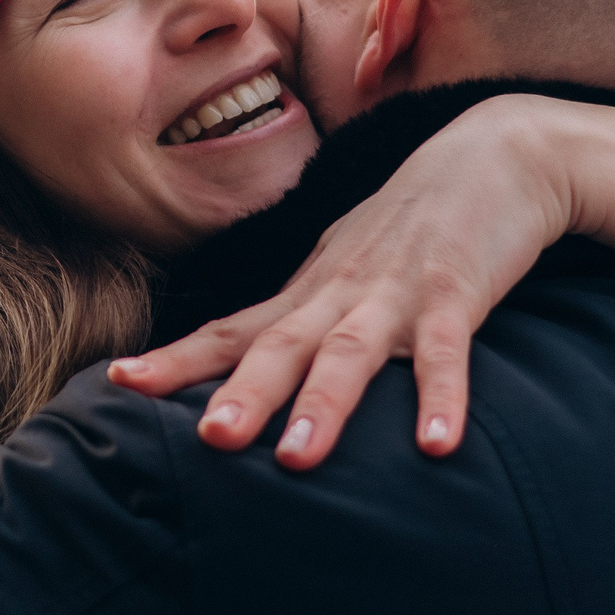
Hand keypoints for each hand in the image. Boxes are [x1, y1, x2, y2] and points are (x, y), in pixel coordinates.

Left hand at [108, 97, 614, 469]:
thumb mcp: (347, 273)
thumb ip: (306, 325)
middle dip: (243, 393)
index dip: (177, 358)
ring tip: (296, 462)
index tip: (118, 382)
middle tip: (208, 440)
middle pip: (281, 345)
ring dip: (324, 404)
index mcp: (309, 291)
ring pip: (351, 350)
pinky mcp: (457, 290)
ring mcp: (396, 288)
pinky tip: (438, 446)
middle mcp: (339, 290)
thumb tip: (253, 382)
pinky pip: (446, 350)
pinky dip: (441, 396)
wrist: (496, 152)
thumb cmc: (414, 226)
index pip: (231, 329)